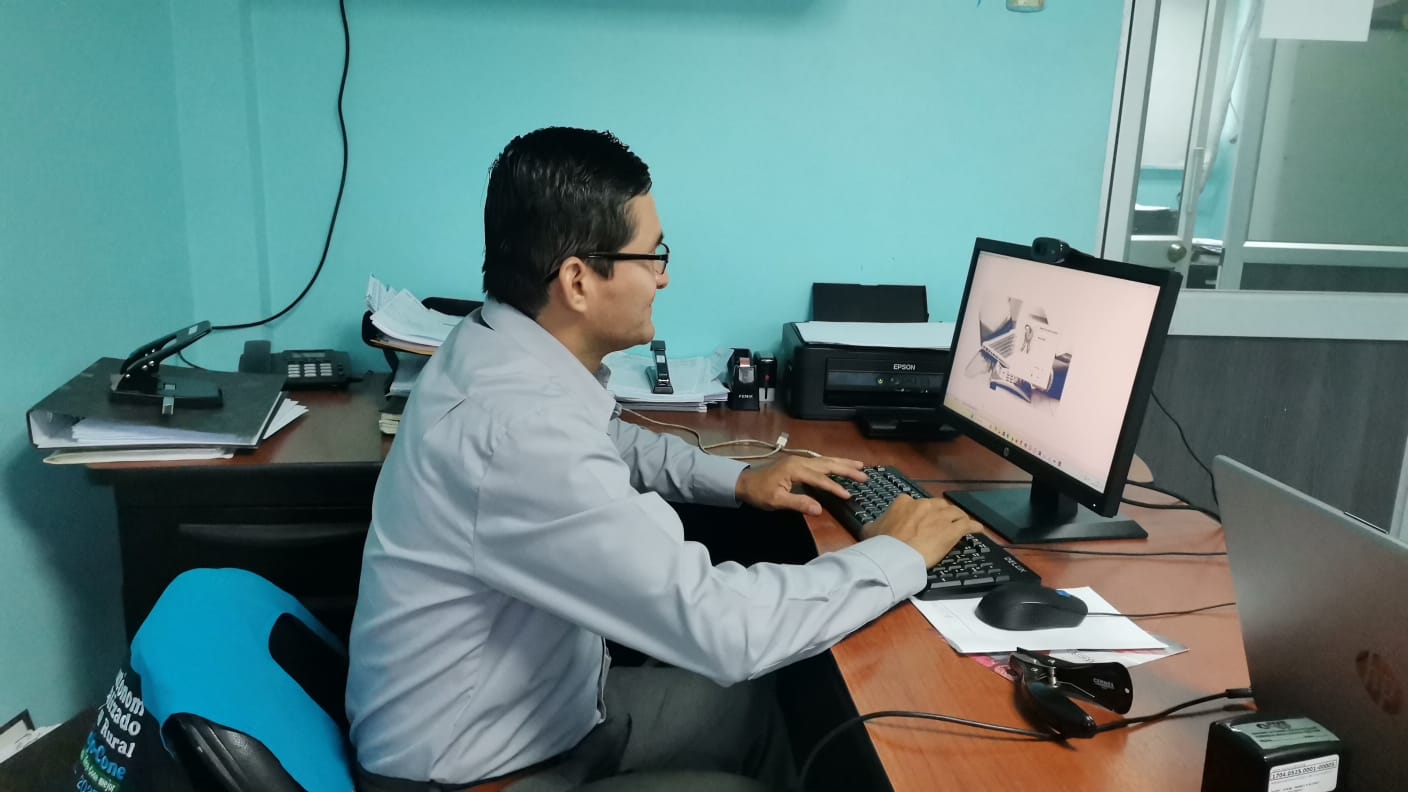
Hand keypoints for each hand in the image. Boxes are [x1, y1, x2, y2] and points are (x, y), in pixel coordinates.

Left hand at [734, 455, 866, 515]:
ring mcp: (799, 460)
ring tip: (860, 465)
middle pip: (827, 464)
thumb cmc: (759, 493)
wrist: (744, 482)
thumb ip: (798, 503)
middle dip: (847, 469)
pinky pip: (820, 461)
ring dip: (842, 463)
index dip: (835, 487)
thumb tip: (819, 509)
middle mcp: (800, 461)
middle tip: (865, 475)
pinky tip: (839, 464)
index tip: (849, 495)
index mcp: (796, 469)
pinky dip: (833, 463)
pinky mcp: (798, 463)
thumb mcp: (776, 501)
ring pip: (825, 460)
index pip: (821, 479)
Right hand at [862, 496, 979, 567]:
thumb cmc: (882, 543)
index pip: (915, 504)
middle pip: (938, 505)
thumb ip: (875, 524)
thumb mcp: (870, 530)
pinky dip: (973, 526)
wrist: (896, 554)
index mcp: (904, 503)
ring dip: (959, 517)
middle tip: (942, 522)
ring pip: (954, 513)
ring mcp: (940, 517)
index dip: (920, 512)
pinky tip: (977, 529)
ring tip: (962, 522)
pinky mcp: (952, 530)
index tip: (921, 520)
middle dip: (941, 512)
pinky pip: (967, 525)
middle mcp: (924, 505)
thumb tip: (872, 527)